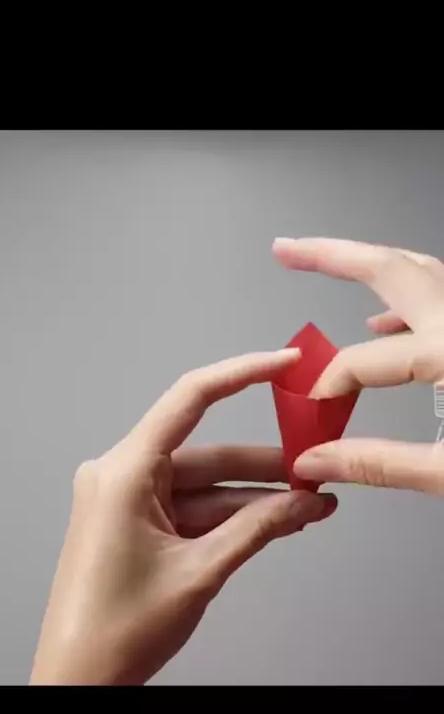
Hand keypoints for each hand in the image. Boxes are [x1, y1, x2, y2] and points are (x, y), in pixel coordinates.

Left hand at [30, 350, 335, 685]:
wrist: (79, 680)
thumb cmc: (114, 630)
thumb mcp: (200, 572)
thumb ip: (259, 529)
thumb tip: (305, 501)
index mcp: (123, 473)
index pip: (190, 399)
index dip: (242, 373)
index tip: (283, 364)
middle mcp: (120, 476)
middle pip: (208, 453)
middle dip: (266, 465)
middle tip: (315, 465)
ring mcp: (127, 499)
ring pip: (205, 484)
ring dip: (255, 496)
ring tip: (309, 502)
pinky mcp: (135, 520)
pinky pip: (192, 505)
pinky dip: (232, 514)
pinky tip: (277, 519)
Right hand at [273, 237, 443, 494]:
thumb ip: (379, 464)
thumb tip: (314, 464)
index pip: (366, 360)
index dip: (330, 386)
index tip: (311, 414)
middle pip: (389, 269)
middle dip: (331, 255)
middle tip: (285, 249)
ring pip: (418, 272)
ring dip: (371, 268)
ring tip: (327, 266)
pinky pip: (440, 295)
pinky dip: (408, 296)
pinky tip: (387, 321)